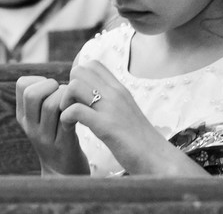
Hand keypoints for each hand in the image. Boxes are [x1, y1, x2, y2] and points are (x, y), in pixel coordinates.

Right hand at [16, 75, 90, 175]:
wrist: (63, 172)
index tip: (52, 88)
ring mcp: (44, 136)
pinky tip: (81, 112)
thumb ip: (49, 94)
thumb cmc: (59, 134)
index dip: (40, 79)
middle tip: (63, 93)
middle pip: (33, 93)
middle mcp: (30, 125)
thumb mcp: (46, 116)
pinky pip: (67, 119)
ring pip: (51, 104)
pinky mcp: (62, 144)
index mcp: (24, 115)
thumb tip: (76, 61)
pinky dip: (76, 110)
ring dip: (67, 97)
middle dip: (52, 85)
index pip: (22, 84)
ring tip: (73, 103)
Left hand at [59, 60, 204, 176]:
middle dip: (68, 87)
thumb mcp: (127, 113)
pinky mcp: (106, 126)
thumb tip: (96, 98)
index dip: (78, 77)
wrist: (157, 158)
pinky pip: (76, 110)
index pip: (93, 64)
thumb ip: (113, 102)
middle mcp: (116, 93)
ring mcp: (111, 108)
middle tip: (70, 107)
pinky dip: (66, 117)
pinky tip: (70, 128)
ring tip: (68, 117)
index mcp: (120, 89)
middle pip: (80, 71)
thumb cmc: (140, 141)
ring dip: (65, 101)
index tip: (76, 96)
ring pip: (75, 86)